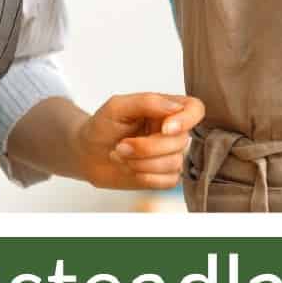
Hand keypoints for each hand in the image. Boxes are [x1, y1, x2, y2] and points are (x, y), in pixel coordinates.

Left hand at [76, 92, 204, 191]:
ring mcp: (169, 154)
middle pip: (181, 142)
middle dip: (147, 148)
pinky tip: (131, 170)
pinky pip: (169, 181)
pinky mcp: (163, 176)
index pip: (195, 109)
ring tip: (121, 155)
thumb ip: (146, 101)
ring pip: (174, 163)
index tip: (164, 129)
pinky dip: (147, 177)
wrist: (87, 153)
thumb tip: (175, 107)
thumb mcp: (117, 106)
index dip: (186, 120)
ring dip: (142, 163)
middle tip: (121, 145)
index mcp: (165, 108)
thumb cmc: (102, 126)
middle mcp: (172, 131)